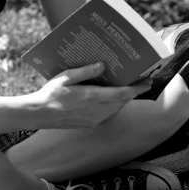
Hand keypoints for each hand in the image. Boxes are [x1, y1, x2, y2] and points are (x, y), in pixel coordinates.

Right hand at [32, 62, 152, 129]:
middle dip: (134, 91)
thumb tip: (103, 65)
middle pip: (122, 101)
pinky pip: (109, 114)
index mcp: (92, 97)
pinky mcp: (91, 124)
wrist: (41, 114)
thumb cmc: (51, 93)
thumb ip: (85, 71)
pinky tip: (112, 97)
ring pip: (117, 108)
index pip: (121, 93)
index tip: (148, 81)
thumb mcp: (66, 77)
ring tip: (130, 87)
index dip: (136, 88)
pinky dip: (115, 105)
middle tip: (144, 80)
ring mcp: (95, 119)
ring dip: (125, 98)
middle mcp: (97, 111)